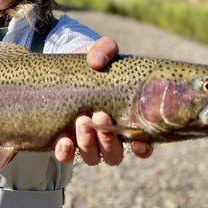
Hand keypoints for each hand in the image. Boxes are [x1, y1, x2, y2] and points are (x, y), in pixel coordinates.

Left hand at [54, 37, 152, 164]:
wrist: (64, 68)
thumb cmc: (92, 63)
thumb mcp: (100, 52)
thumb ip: (104, 50)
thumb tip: (97, 62)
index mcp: (126, 119)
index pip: (143, 145)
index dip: (143, 148)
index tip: (138, 142)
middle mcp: (109, 137)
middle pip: (114, 154)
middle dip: (108, 139)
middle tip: (100, 114)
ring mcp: (87, 142)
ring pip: (93, 158)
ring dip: (88, 144)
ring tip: (82, 120)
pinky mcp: (65, 142)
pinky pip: (67, 157)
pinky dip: (66, 153)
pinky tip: (63, 140)